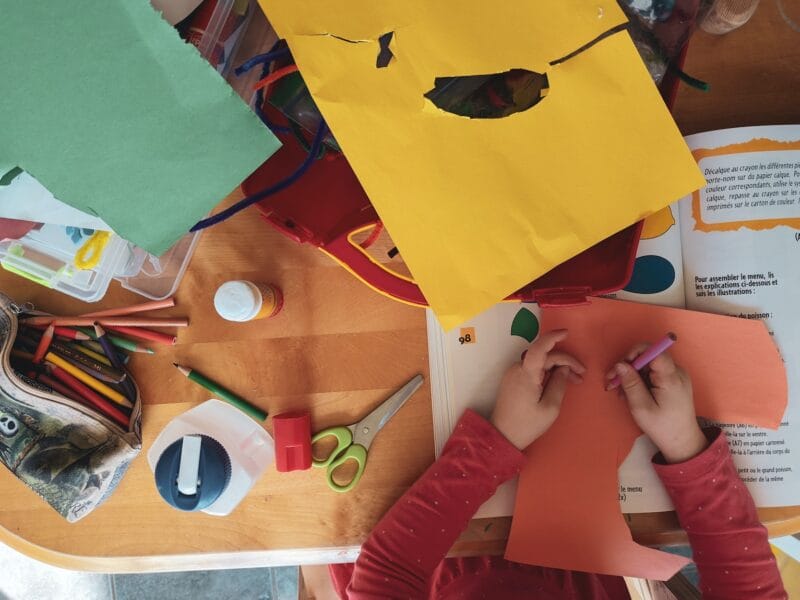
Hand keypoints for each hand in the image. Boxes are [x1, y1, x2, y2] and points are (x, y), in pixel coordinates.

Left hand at [491, 330, 584, 449]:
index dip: (553, 337)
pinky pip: (533, 369)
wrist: (502, 435)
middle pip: (544, 356)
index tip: (567, 333)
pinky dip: (547, 372)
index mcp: (526, 374)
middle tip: (582, 376)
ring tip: (574, 381)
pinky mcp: (513, 379)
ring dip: (557, 367)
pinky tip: (558, 382)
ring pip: (539, 362)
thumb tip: (564, 368)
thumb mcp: (550, 407)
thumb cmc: (527, 424)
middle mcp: (517, 369)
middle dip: (565, 362)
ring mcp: (513, 373)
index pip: (539, 348)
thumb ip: (559, 384)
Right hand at [606, 345, 707, 463]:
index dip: (635, 353)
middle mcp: (676, 371)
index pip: (654, 351)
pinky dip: (639, 380)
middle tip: (612, 383)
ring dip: (631, 375)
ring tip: (620, 392)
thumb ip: (631, 384)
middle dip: (628, 367)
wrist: (682, 441)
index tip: (621, 367)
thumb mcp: (641, 407)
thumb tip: (619, 364)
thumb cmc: (662, 427)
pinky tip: (631, 393)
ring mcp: (675, 375)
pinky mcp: (673, 381)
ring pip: (648, 365)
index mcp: (671, 377)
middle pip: (648, 357)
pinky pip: (652, 373)